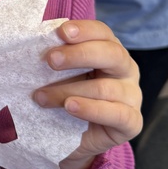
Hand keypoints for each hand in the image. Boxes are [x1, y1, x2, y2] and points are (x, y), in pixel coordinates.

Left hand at [36, 19, 141, 165]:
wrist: (70, 138)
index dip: (84, 30)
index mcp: (110, 50)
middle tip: (50, 60)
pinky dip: (91, 109)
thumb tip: (35, 41)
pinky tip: (70, 107)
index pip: (103, 33)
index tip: (62, 32)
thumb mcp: (60, 74)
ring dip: (69, 90)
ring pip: (106, 88)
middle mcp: (126, 70)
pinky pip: (117, 114)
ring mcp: (132, 96)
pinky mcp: (132, 122)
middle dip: (79, 55)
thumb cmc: (64, 96)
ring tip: (42, 96)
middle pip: (111, 54)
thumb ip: (57, 58)